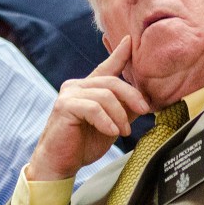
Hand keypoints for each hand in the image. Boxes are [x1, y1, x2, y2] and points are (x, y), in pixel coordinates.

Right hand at [26, 36, 149, 181]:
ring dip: (120, 115)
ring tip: (123, 132)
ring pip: (105, 95)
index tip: (130, 40)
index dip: (119, 53)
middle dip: (132, 96)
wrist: (59, 164)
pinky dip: (107, 121)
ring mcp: (69, 94)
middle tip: (144, 112)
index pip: (106, 67)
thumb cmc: (82, 145)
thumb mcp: (110, 125)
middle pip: (112, 82)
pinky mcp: (64, 106)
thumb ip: (123, 110)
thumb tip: (144, 102)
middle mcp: (76, 86)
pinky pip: (94, 108)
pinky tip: (113, 132)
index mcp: (87, 88)